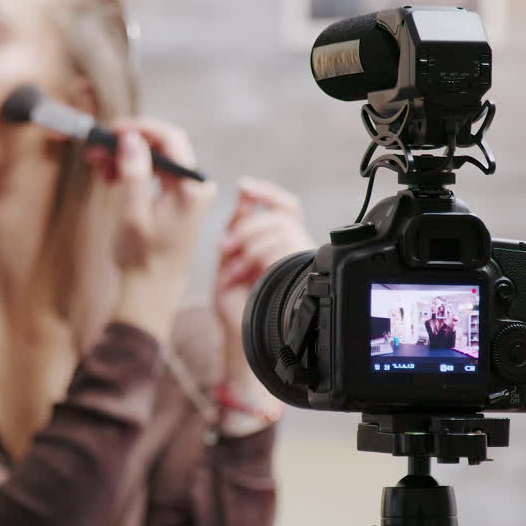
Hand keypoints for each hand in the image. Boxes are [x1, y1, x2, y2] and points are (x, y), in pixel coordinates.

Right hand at [85, 118, 215, 339]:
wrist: (151, 291)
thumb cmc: (142, 258)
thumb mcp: (133, 214)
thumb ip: (134, 172)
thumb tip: (130, 137)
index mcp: (191, 189)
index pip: (171, 139)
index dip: (141, 128)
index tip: (112, 129)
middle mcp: (196, 188)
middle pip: (163, 148)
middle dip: (128, 144)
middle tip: (97, 149)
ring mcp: (189, 195)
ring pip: (157, 161)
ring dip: (127, 158)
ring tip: (98, 166)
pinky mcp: (180, 203)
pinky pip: (157, 176)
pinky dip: (135, 172)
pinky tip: (112, 177)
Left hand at [215, 177, 314, 393]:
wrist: (240, 339)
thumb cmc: (234, 304)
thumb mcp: (229, 257)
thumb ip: (237, 227)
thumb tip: (244, 193)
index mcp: (280, 245)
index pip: (285, 206)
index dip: (267, 193)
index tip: (244, 187)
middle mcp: (294, 252)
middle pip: (283, 214)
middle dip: (249, 224)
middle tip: (225, 246)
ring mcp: (299, 263)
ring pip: (283, 228)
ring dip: (251, 241)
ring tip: (234, 267)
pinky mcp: (298, 275)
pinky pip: (281, 246)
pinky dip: (257, 254)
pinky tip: (245, 272)